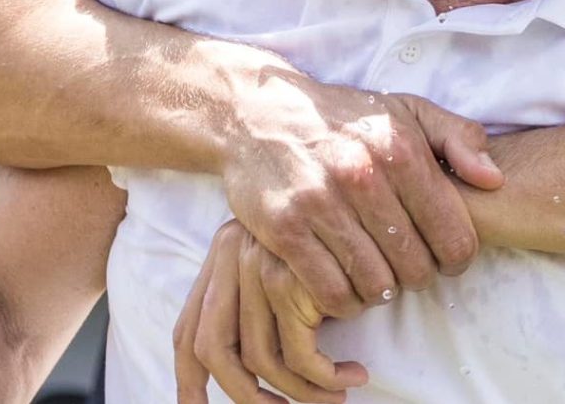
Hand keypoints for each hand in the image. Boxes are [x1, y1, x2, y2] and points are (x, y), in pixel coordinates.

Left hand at [175, 220, 365, 403]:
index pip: (188, 328)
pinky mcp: (292, 281)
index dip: (187, 378)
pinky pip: (301, 356)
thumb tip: (255, 366)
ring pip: (261, 361)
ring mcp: (260, 267)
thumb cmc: (347, 223)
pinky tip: (354, 376)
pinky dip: (326, 378)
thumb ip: (267, 294)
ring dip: (302, 394)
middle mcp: (233, 256)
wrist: (378, 183)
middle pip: (210, 349)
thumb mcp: (295, 258)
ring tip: (336, 397)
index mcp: (224, 252)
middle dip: (239, 396)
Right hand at [220, 74, 501, 319]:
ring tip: (376, 273)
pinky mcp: (284, 229)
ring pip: (375, 285)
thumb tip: (494, 180)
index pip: (454, 237)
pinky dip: (344, 301)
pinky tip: (345, 282)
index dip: (456, 258)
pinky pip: (331, 292)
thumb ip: (459, 138)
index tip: (442, 256)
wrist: (259, 113)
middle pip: (416, 268)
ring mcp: (320, 204)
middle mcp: (363, 175)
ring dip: (381, 291)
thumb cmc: (344, 118)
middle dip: (417, 275)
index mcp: (400, 149)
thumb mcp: (407, 110)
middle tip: (405, 265)